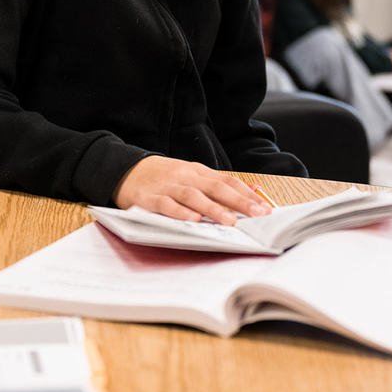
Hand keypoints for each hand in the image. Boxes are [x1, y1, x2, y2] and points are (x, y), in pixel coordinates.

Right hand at [112, 155, 271, 224]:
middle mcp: (186, 177)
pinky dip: (180, 213)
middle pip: (216, 188)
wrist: (126, 170)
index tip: (265, 208)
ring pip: (194, 196)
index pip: (227, 181)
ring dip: (213, 209)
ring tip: (230, 221)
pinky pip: (167, 206)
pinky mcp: (150, 198)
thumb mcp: (190, 176)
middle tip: (258, 215)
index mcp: (197, 172)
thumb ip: (216, 184)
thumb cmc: (164, 178)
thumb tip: (252, 191)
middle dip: (239, 202)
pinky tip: (193, 220)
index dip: (247, 194)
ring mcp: (168, 187)